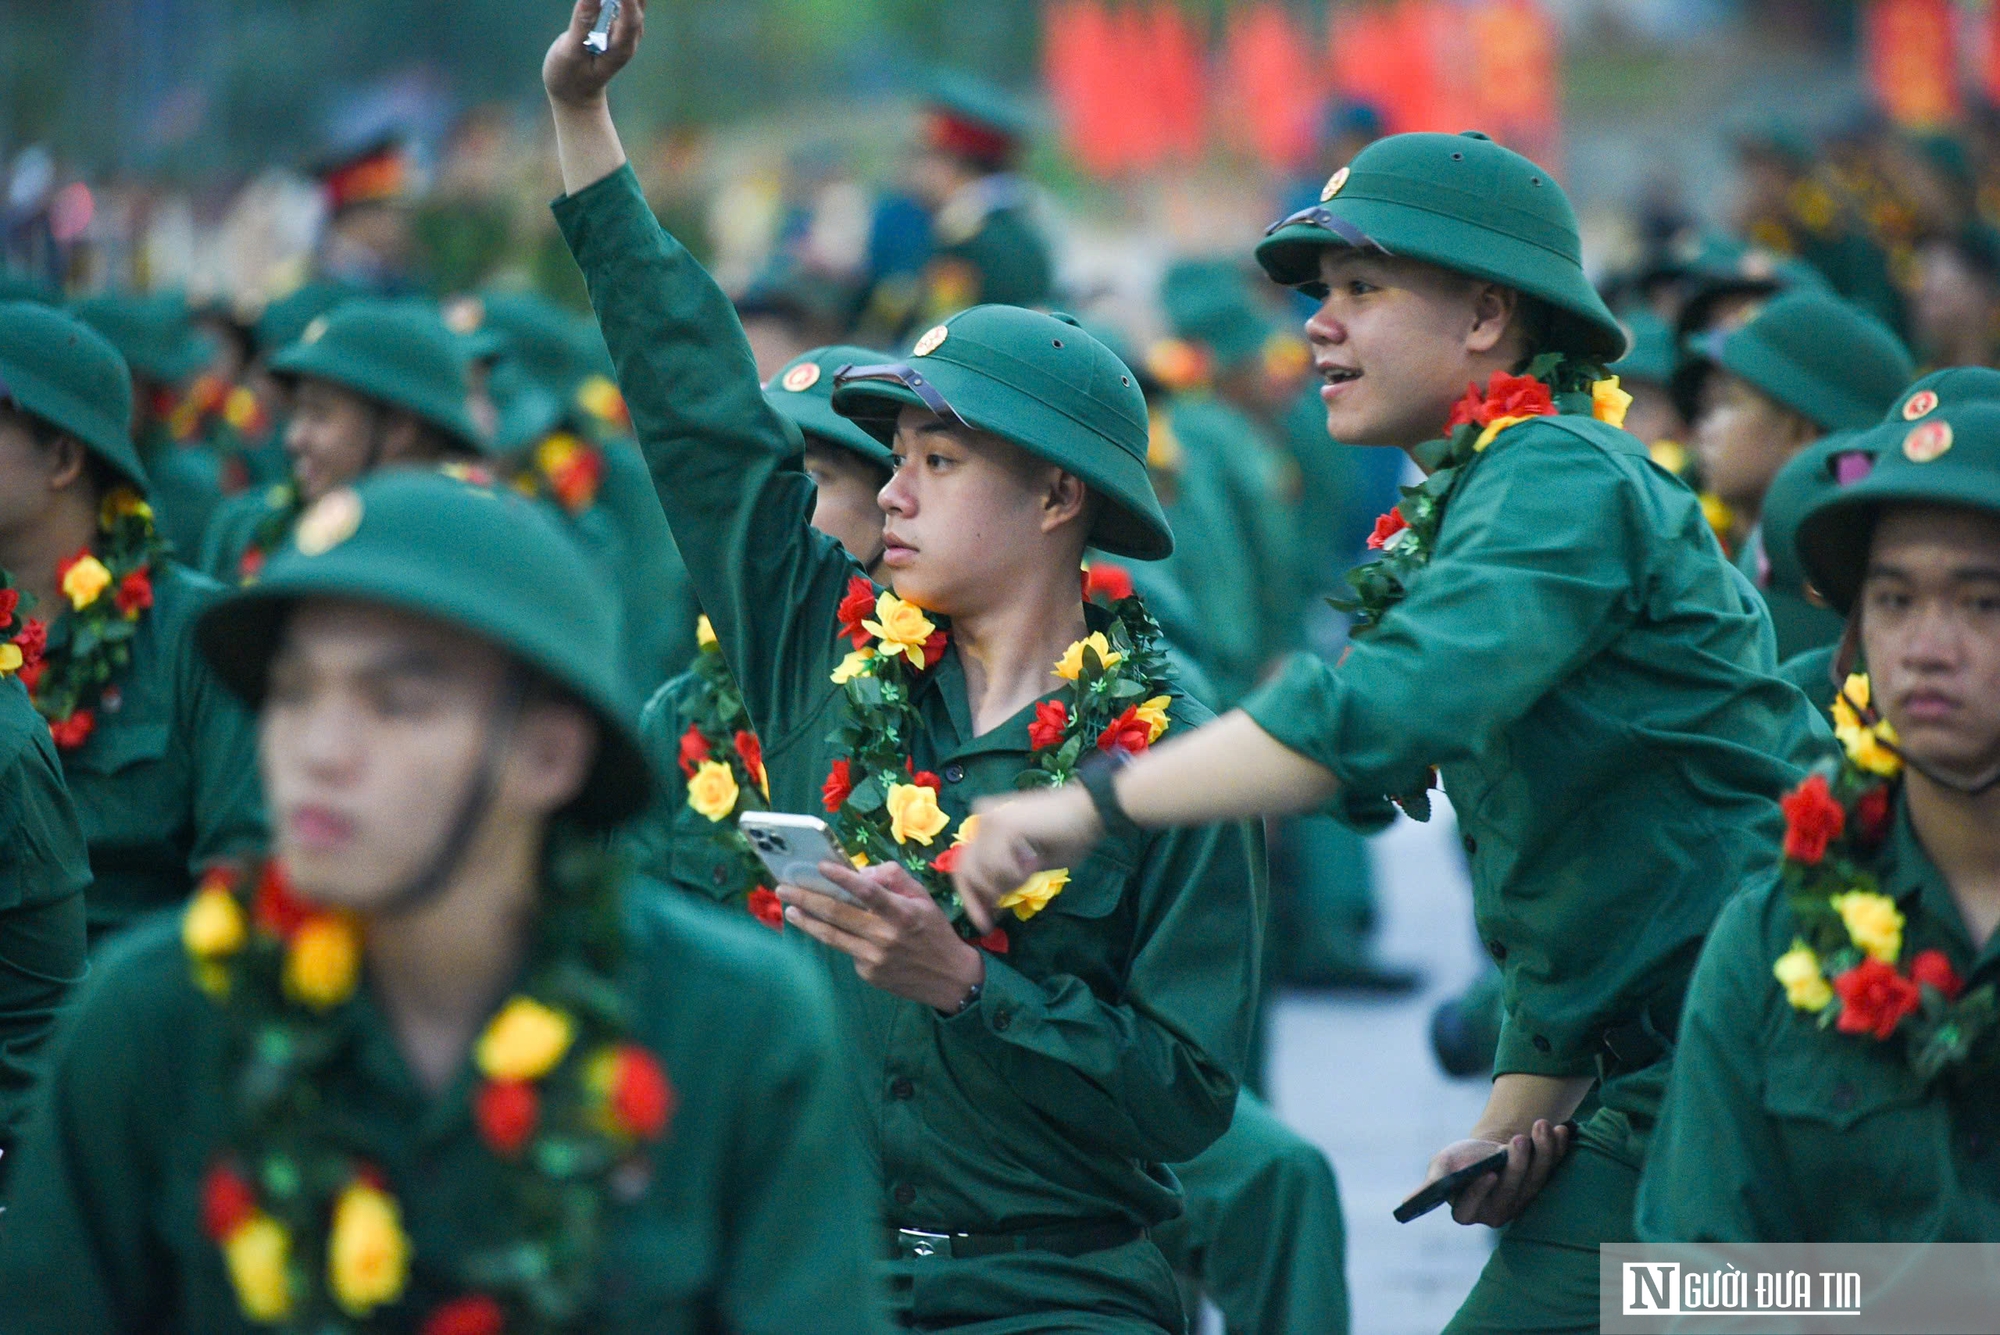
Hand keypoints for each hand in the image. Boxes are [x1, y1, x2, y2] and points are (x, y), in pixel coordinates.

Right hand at [542, 0, 645, 109]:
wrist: (573, 94)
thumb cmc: (568, 76)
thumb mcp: (571, 52)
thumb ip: (582, 24)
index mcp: (621, 48)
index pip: (631, 15)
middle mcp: (629, 37)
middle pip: (637, 2)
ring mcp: (626, 30)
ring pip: (634, 0)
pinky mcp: (618, 24)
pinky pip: (624, 0)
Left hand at [779, 860, 984, 1011]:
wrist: (950, 977)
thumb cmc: (934, 930)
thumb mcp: (922, 898)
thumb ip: (893, 879)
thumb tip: (862, 872)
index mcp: (903, 913)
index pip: (868, 891)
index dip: (843, 878)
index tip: (821, 865)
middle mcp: (886, 936)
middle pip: (838, 914)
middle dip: (807, 898)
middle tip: (783, 887)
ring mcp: (874, 958)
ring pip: (832, 935)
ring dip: (806, 920)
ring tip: (789, 908)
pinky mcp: (868, 973)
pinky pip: (847, 949)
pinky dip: (835, 936)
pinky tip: (825, 928)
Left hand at [950, 785, 1102, 933]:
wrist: (1089, 811)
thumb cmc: (1067, 836)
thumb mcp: (1029, 865)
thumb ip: (1006, 879)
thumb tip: (990, 905)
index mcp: (986, 823)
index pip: (965, 865)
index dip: (971, 897)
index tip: (984, 922)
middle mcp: (981, 818)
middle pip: (965, 872)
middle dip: (979, 901)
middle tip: (994, 919)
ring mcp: (989, 820)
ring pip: (984, 874)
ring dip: (1009, 883)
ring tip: (1031, 868)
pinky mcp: (1002, 825)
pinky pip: (999, 868)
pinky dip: (1017, 874)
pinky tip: (1033, 861)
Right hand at [1416, 1120, 1571, 1227]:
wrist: (1489, 1149)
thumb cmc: (1462, 1159)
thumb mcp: (1443, 1166)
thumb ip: (1431, 1183)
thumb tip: (1405, 1204)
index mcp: (1467, 1210)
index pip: (1470, 1209)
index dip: (1480, 1192)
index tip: (1489, 1173)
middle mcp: (1496, 1211)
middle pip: (1510, 1192)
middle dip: (1517, 1164)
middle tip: (1518, 1139)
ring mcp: (1521, 1202)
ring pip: (1535, 1181)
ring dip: (1541, 1152)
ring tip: (1541, 1125)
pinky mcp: (1540, 1188)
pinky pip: (1552, 1171)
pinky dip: (1556, 1149)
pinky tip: (1559, 1130)